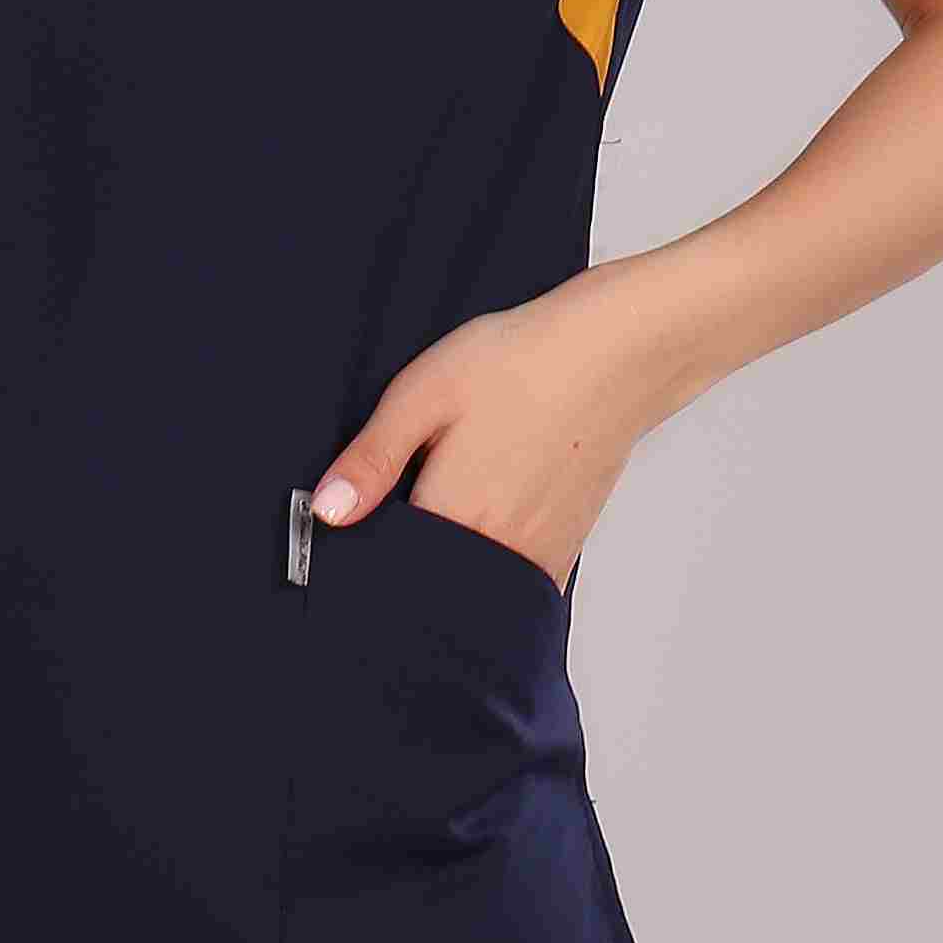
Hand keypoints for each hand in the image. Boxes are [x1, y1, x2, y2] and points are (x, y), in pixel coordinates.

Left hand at [305, 279, 651, 583]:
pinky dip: (489, 563)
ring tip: (456, 501)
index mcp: (454, 514)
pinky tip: (488, 513)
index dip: (367, 552)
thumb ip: (372, 459)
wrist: (616, 354)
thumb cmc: (524, 362)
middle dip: (409, 563)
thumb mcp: (425, 393)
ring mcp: (537, 557)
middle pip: (432, 584)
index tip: (361, 527)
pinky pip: (511, 582)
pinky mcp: (563, 553)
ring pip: (473, 587)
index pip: (388, 569)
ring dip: (452, 564)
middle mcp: (498, 550)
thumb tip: (326, 511)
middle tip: (413, 502)